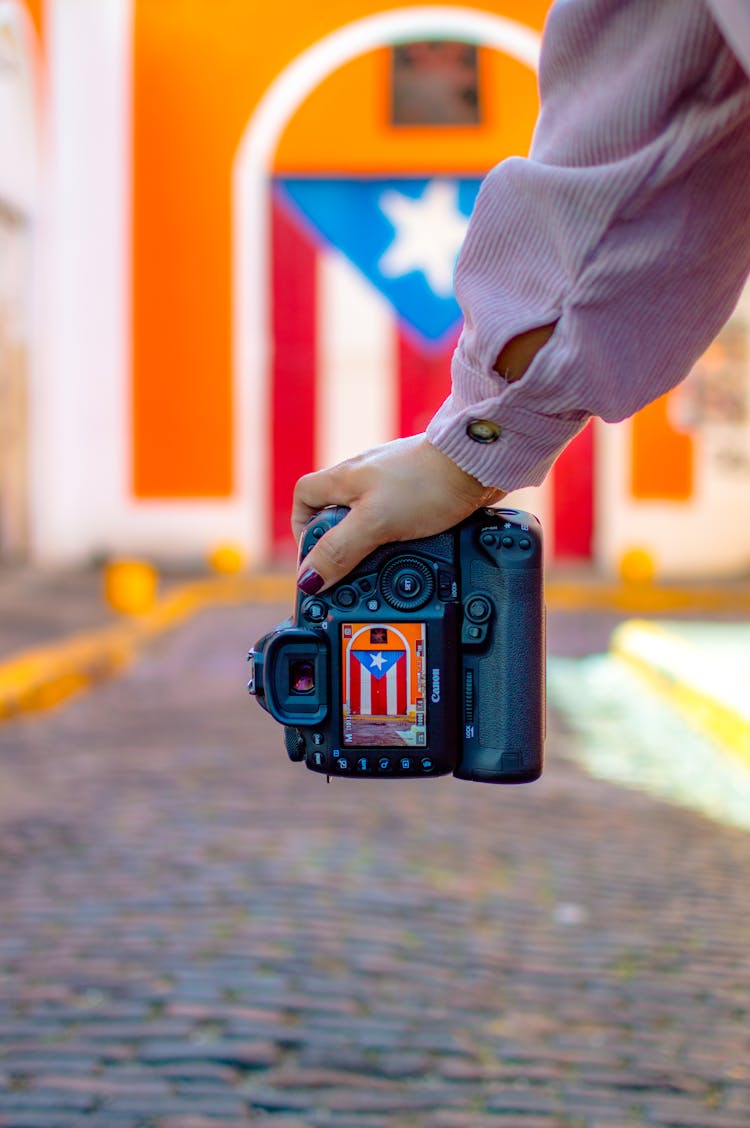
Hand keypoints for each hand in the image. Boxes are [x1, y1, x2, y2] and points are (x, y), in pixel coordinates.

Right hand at [292, 435, 504, 592]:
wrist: (477, 464)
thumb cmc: (426, 482)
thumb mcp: (374, 522)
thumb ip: (340, 550)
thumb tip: (310, 579)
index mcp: (343, 478)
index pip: (304, 497)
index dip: (303, 527)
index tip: (315, 556)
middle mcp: (364, 478)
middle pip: (336, 515)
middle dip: (342, 545)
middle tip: (353, 570)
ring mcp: (392, 485)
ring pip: (368, 521)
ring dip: (372, 547)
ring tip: (385, 569)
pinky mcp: (418, 494)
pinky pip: (397, 522)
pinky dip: (400, 541)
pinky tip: (412, 554)